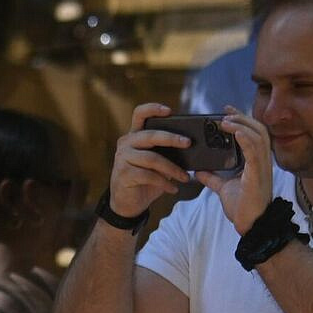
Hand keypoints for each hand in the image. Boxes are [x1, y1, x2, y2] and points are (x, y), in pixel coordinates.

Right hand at [107, 103, 193, 219]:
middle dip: (172, 138)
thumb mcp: (156, 163)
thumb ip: (166, 152)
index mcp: (134, 136)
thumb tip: (190, 146)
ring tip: (185, 177)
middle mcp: (126, 143)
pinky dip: (164, 183)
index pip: (139, 114)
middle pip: (150, 135)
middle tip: (188, 143)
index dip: (153, 109)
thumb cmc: (145, 180)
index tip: (170, 111)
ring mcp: (122, 158)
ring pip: (153, 158)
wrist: (127, 203)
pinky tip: (173, 189)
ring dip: (172, 169)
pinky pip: (149, 176)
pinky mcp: (123, 174)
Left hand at [196, 108, 275, 234]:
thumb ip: (213, 178)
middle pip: (258, 129)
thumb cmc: (243, 208)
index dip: (242, 120)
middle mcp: (262, 161)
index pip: (253, 133)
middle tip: (225, 111)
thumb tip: (199, 171)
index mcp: (256, 162)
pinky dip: (246, 138)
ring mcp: (262, 166)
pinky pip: (255, 151)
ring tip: (226, 121)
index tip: (226, 112)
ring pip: (258, 135)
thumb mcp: (224, 188)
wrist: (252, 225)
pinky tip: (236, 132)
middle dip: (242, 117)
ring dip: (242, 125)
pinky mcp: (258, 174)